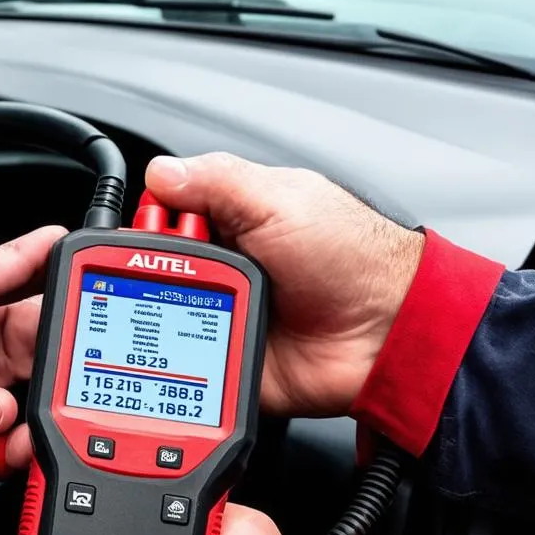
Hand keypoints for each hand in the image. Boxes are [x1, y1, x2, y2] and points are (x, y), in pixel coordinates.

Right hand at [147, 154, 424, 416]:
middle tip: (167, 275)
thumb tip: (161, 172)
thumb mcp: (281, 200)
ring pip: (163, 316)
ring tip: (170, 315)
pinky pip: (187, 363)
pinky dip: (176, 362)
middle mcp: (226, 266)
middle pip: (156, 268)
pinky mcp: (228, 357)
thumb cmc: (353, 260)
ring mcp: (226, 312)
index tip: (147, 233)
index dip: (150, 224)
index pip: (168, 216)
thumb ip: (218, 180)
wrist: (387, 331)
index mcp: (234, 221)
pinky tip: (177, 353)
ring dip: (159, 319)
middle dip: (149, 273)